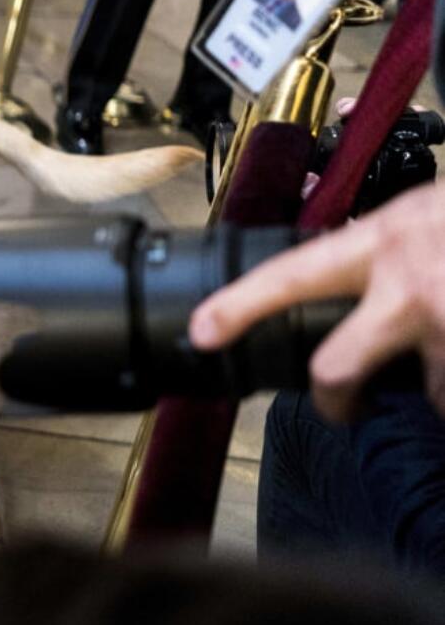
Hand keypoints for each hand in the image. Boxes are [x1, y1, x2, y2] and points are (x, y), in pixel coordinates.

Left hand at [190, 181, 444, 420]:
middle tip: (345, 407)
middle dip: (337, 401)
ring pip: (432, 394)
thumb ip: (378, 254)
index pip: (292, 274)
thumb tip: (337, 295)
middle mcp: (408, 284)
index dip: (241, 305)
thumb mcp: (420, 218)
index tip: (202, 332)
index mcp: (381, 243)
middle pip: (338, 370)